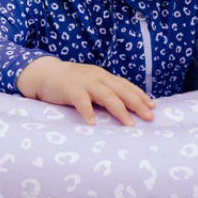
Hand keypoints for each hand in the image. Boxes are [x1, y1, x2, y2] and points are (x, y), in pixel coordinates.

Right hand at [16, 56, 155, 125]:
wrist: (44, 74)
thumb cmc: (69, 82)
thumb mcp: (91, 83)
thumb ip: (104, 91)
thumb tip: (123, 106)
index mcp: (104, 76)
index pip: (126, 86)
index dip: (140, 96)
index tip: (153, 107)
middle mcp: (98, 77)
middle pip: (122, 91)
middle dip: (137, 104)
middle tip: (149, 117)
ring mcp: (84, 82)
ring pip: (107, 96)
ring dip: (119, 110)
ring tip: (129, 124)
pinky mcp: (70, 89)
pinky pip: (81, 101)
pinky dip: (88, 112)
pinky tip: (93, 123)